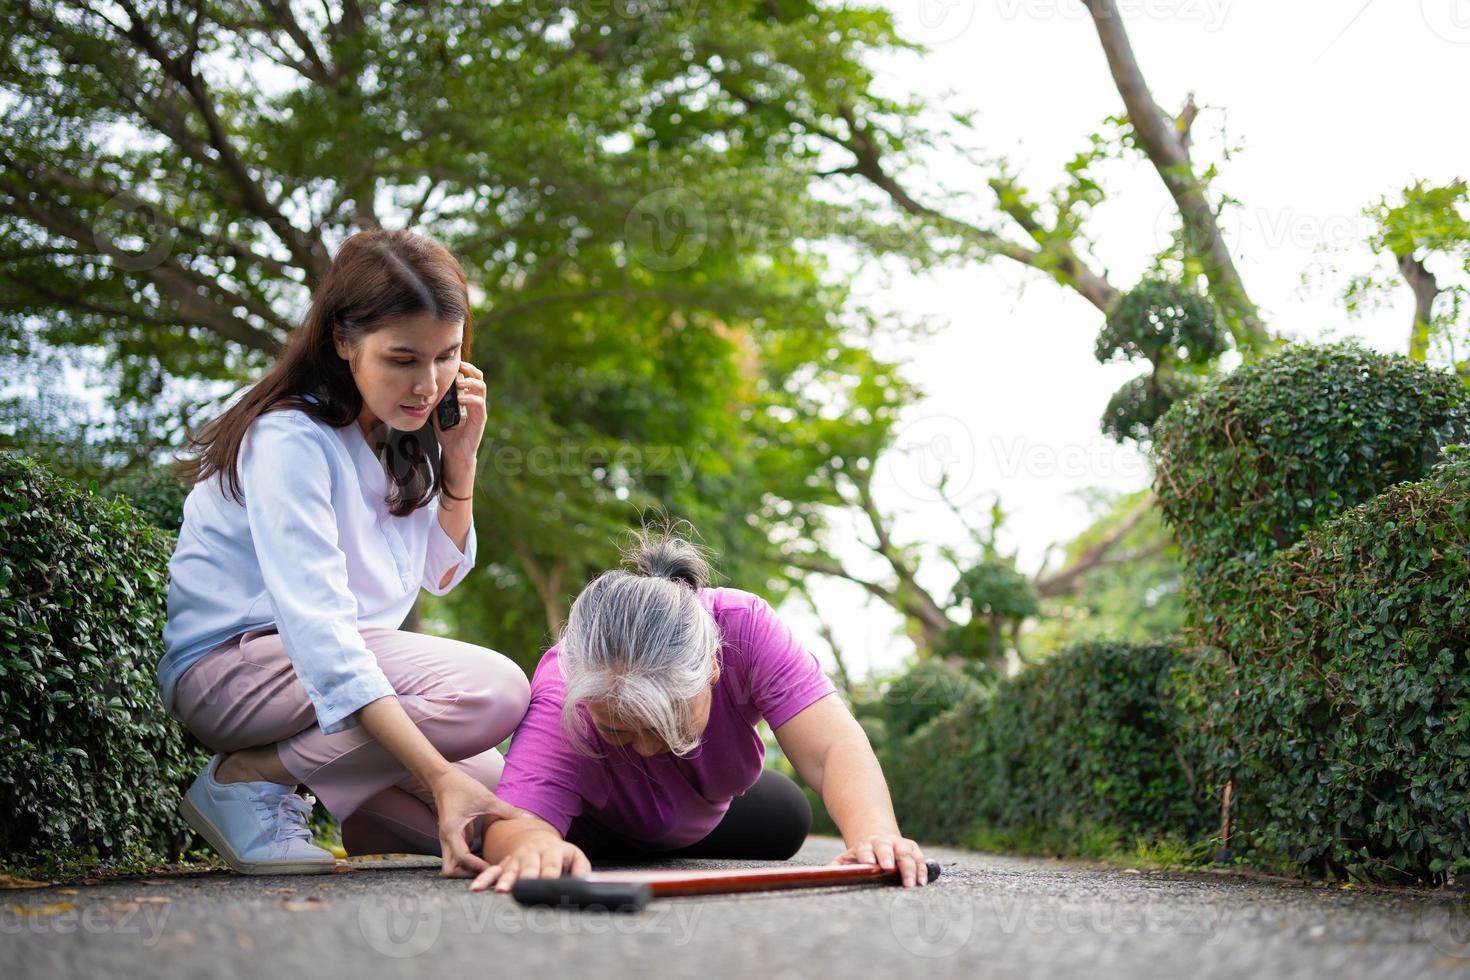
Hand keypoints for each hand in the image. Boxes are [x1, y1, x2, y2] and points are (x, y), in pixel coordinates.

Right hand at [430, 766, 519, 877]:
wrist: (444, 780)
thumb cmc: (463, 787)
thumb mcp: (486, 798)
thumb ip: (506, 810)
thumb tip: (528, 817)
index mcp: (452, 830)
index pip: (461, 857)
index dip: (477, 866)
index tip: (493, 868)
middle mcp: (446, 839)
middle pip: (449, 870)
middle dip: (466, 875)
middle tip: (488, 871)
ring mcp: (447, 840)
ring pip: (452, 866)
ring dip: (466, 870)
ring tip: (489, 867)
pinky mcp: (452, 838)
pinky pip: (457, 857)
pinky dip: (468, 862)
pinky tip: (485, 859)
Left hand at [434, 360, 486, 477]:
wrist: (455, 452)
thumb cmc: (448, 433)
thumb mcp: (438, 412)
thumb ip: (436, 400)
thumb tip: (425, 388)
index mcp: (467, 397)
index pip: (469, 376)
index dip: (464, 367)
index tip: (453, 362)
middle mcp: (475, 400)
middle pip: (479, 377)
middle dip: (469, 369)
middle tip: (459, 367)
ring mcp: (479, 409)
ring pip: (481, 387)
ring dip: (470, 382)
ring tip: (459, 383)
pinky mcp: (480, 419)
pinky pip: (479, 404)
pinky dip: (469, 398)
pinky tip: (460, 399)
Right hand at [469, 835, 590, 893]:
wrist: (538, 841)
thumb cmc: (560, 855)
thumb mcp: (575, 856)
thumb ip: (582, 869)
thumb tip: (585, 883)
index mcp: (552, 851)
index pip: (551, 866)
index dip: (549, 875)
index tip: (548, 886)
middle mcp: (532, 854)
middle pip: (529, 868)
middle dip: (526, 878)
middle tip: (524, 887)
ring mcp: (516, 859)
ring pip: (509, 870)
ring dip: (505, 881)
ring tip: (502, 891)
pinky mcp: (503, 865)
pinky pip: (492, 872)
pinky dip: (484, 880)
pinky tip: (476, 889)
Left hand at [832, 833, 927, 886]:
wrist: (877, 837)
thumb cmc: (861, 855)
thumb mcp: (847, 858)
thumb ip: (838, 867)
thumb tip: (824, 875)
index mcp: (865, 845)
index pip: (864, 848)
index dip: (866, 854)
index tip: (868, 863)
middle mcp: (883, 842)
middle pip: (886, 847)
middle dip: (887, 856)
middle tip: (889, 868)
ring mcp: (899, 844)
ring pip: (905, 853)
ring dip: (909, 867)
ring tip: (911, 883)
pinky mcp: (912, 848)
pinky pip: (919, 858)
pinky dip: (922, 869)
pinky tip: (922, 882)